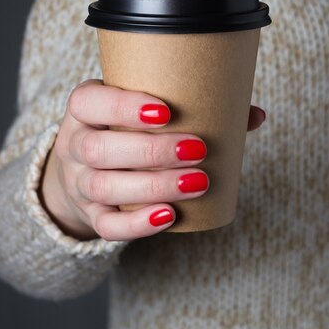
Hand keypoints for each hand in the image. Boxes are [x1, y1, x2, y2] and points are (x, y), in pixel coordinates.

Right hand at [38, 79, 265, 240]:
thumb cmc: (126, 131)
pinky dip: (138, 224)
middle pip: (99, 150)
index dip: (122, 107)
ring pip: (104, 188)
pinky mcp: (91, 216)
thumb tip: (254, 115)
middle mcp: (74, 146)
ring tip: (198, 183)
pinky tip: (170, 216)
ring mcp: (79, 184)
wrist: (86, 170)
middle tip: (198, 150)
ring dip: (153, 187)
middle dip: (151, 151)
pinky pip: (107, 226)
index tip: (166, 111)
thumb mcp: (141, 111)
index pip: (88, 102)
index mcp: (84, 110)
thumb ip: (193, 106)